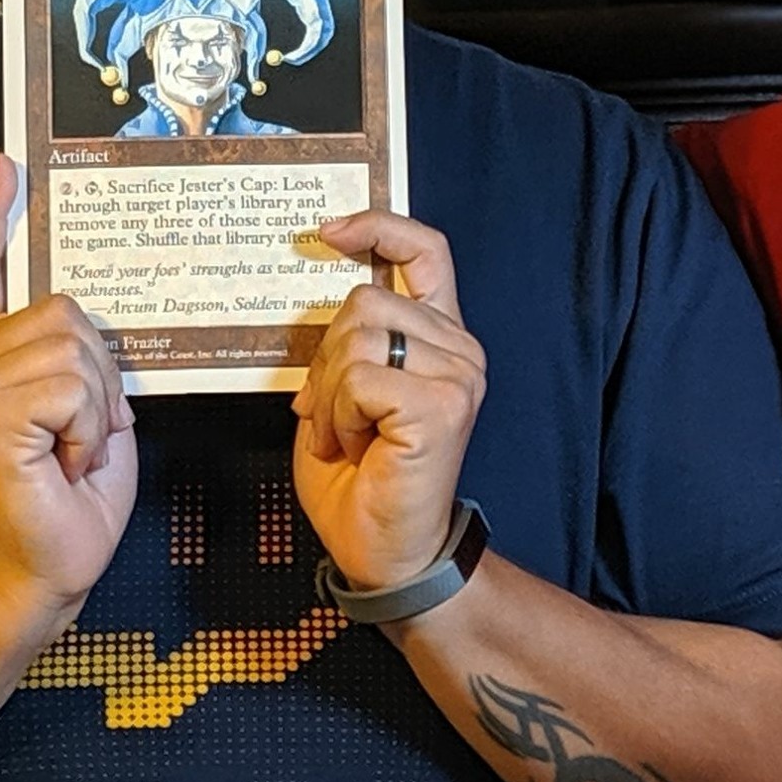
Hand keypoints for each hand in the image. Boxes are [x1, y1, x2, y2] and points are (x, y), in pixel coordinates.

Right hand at [0, 156, 135, 620]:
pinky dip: (88, 428)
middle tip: (81, 436)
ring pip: (75, 349)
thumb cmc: (73, 493)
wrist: (49, 565)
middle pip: (68, 312)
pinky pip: (71, 386)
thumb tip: (85, 324)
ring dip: (96, 409)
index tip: (5, 166)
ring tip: (70, 452)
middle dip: (100, 378)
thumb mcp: (91, 407)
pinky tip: (63, 462)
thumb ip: (79, 356)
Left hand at [294, 211, 486, 595]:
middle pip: (363, 300)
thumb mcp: (344, 393)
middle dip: (326, 360)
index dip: (380, 227)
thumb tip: (322, 293)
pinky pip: (360, 378)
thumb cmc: (362, 481)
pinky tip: (356, 447)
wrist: (385, 554)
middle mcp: (459, 350)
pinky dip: (340, 414)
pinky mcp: (442, 404)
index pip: (425, 253)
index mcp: (438, 339)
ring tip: (347, 436)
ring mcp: (458, 375)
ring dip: (331, 393)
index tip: (331, 230)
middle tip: (331, 416)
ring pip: (358, 335)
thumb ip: (349, 341)